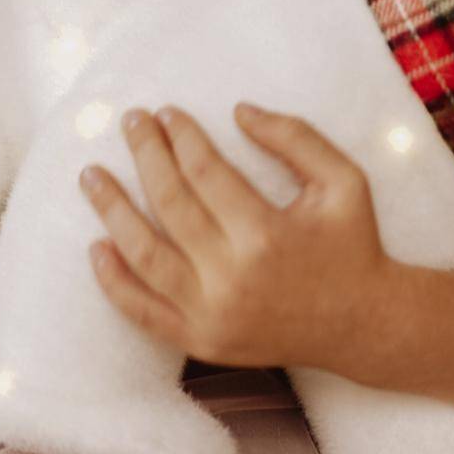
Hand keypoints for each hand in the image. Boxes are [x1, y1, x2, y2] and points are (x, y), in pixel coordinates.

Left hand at [78, 103, 391, 371]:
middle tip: (130, 123)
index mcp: (266, 232)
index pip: (204, 171)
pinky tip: (96, 247)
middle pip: (169, 204)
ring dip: (112, 211)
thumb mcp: (343, 179)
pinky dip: (114, 282)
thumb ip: (295, 138)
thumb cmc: (352, 244)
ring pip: (144, 256)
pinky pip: (144, 313)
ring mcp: (211, 315)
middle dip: (145, 155)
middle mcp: (232, 276)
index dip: (180, 136)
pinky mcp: (202, 342)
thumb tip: (239, 110)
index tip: (165, 112)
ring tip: (91, 176)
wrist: (363, 324)